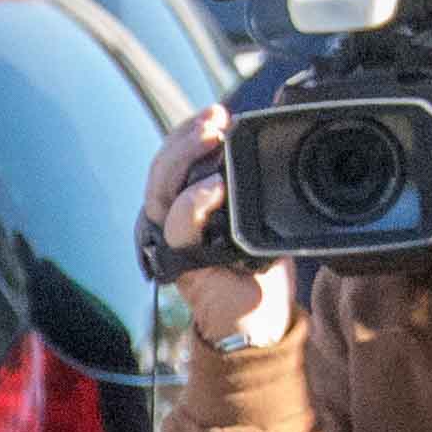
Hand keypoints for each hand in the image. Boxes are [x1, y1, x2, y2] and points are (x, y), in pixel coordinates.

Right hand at [138, 111, 292, 352]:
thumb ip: (251, 180)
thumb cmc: (258, 267)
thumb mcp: (259, 212)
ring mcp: (174, 240)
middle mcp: (171, 219)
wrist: (259, 318)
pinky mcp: (183, 261)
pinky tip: (214, 187)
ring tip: (213, 138)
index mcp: (185, 202)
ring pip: (161, 191)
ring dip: (184, 158)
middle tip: (215, 119)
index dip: (189, 130)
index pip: (173, 157)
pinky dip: (193, 204)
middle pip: (162, 168)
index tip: (219, 112)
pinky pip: (179, 227)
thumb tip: (271, 142)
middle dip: (185, 137)